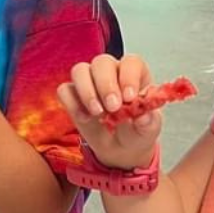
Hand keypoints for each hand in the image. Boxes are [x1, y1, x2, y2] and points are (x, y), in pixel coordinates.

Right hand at [57, 54, 161, 170]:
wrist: (120, 150)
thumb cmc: (137, 132)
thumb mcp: (148, 130)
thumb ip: (148, 121)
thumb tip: (144, 116)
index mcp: (135, 74)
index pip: (130, 62)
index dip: (129, 76)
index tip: (129, 97)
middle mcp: (111, 72)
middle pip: (102, 62)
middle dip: (106, 84)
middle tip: (112, 107)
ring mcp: (89, 81)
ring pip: (79, 70)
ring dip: (87, 91)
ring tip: (97, 112)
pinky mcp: (73, 95)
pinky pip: (65, 90)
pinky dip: (73, 104)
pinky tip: (85, 118)